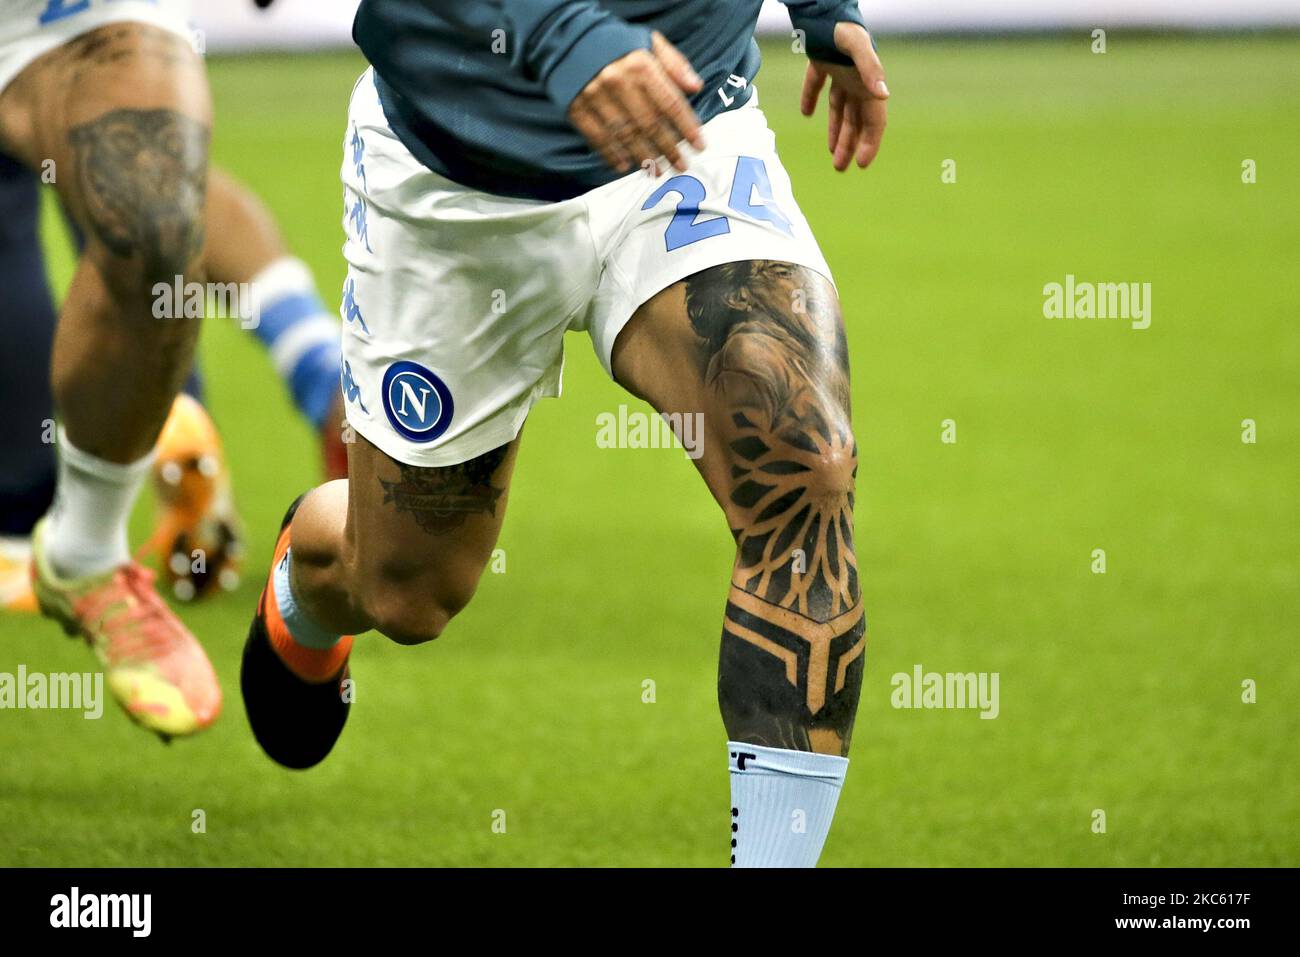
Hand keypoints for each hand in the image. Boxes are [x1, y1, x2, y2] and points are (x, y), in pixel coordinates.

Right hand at [568, 31, 705, 174]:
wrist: (569, 40)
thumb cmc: (617, 45)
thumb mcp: (650, 42)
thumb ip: (674, 63)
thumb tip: (696, 86)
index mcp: (640, 64)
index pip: (670, 102)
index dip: (687, 126)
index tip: (699, 145)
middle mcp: (618, 81)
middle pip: (650, 124)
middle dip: (668, 148)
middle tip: (681, 165)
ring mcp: (595, 97)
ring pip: (625, 135)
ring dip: (644, 157)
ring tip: (657, 171)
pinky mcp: (577, 108)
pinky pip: (597, 137)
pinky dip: (611, 154)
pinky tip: (625, 166)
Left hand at [800, 22, 888, 170]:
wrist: (822, 5)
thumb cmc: (842, 25)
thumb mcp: (857, 46)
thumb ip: (870, 69)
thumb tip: (884, 95)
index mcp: (868, 81)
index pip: (874, 120)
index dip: (871, 143)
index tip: (862, 164)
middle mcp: (857, 79)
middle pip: (856, 120)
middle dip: (851, 145)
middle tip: (840, 168)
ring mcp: (840, 72)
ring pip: (840, 109)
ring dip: (837, 132)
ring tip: (831, 155)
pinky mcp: (822, 62)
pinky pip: (818, 86)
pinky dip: (812, 99)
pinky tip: (806, 114)